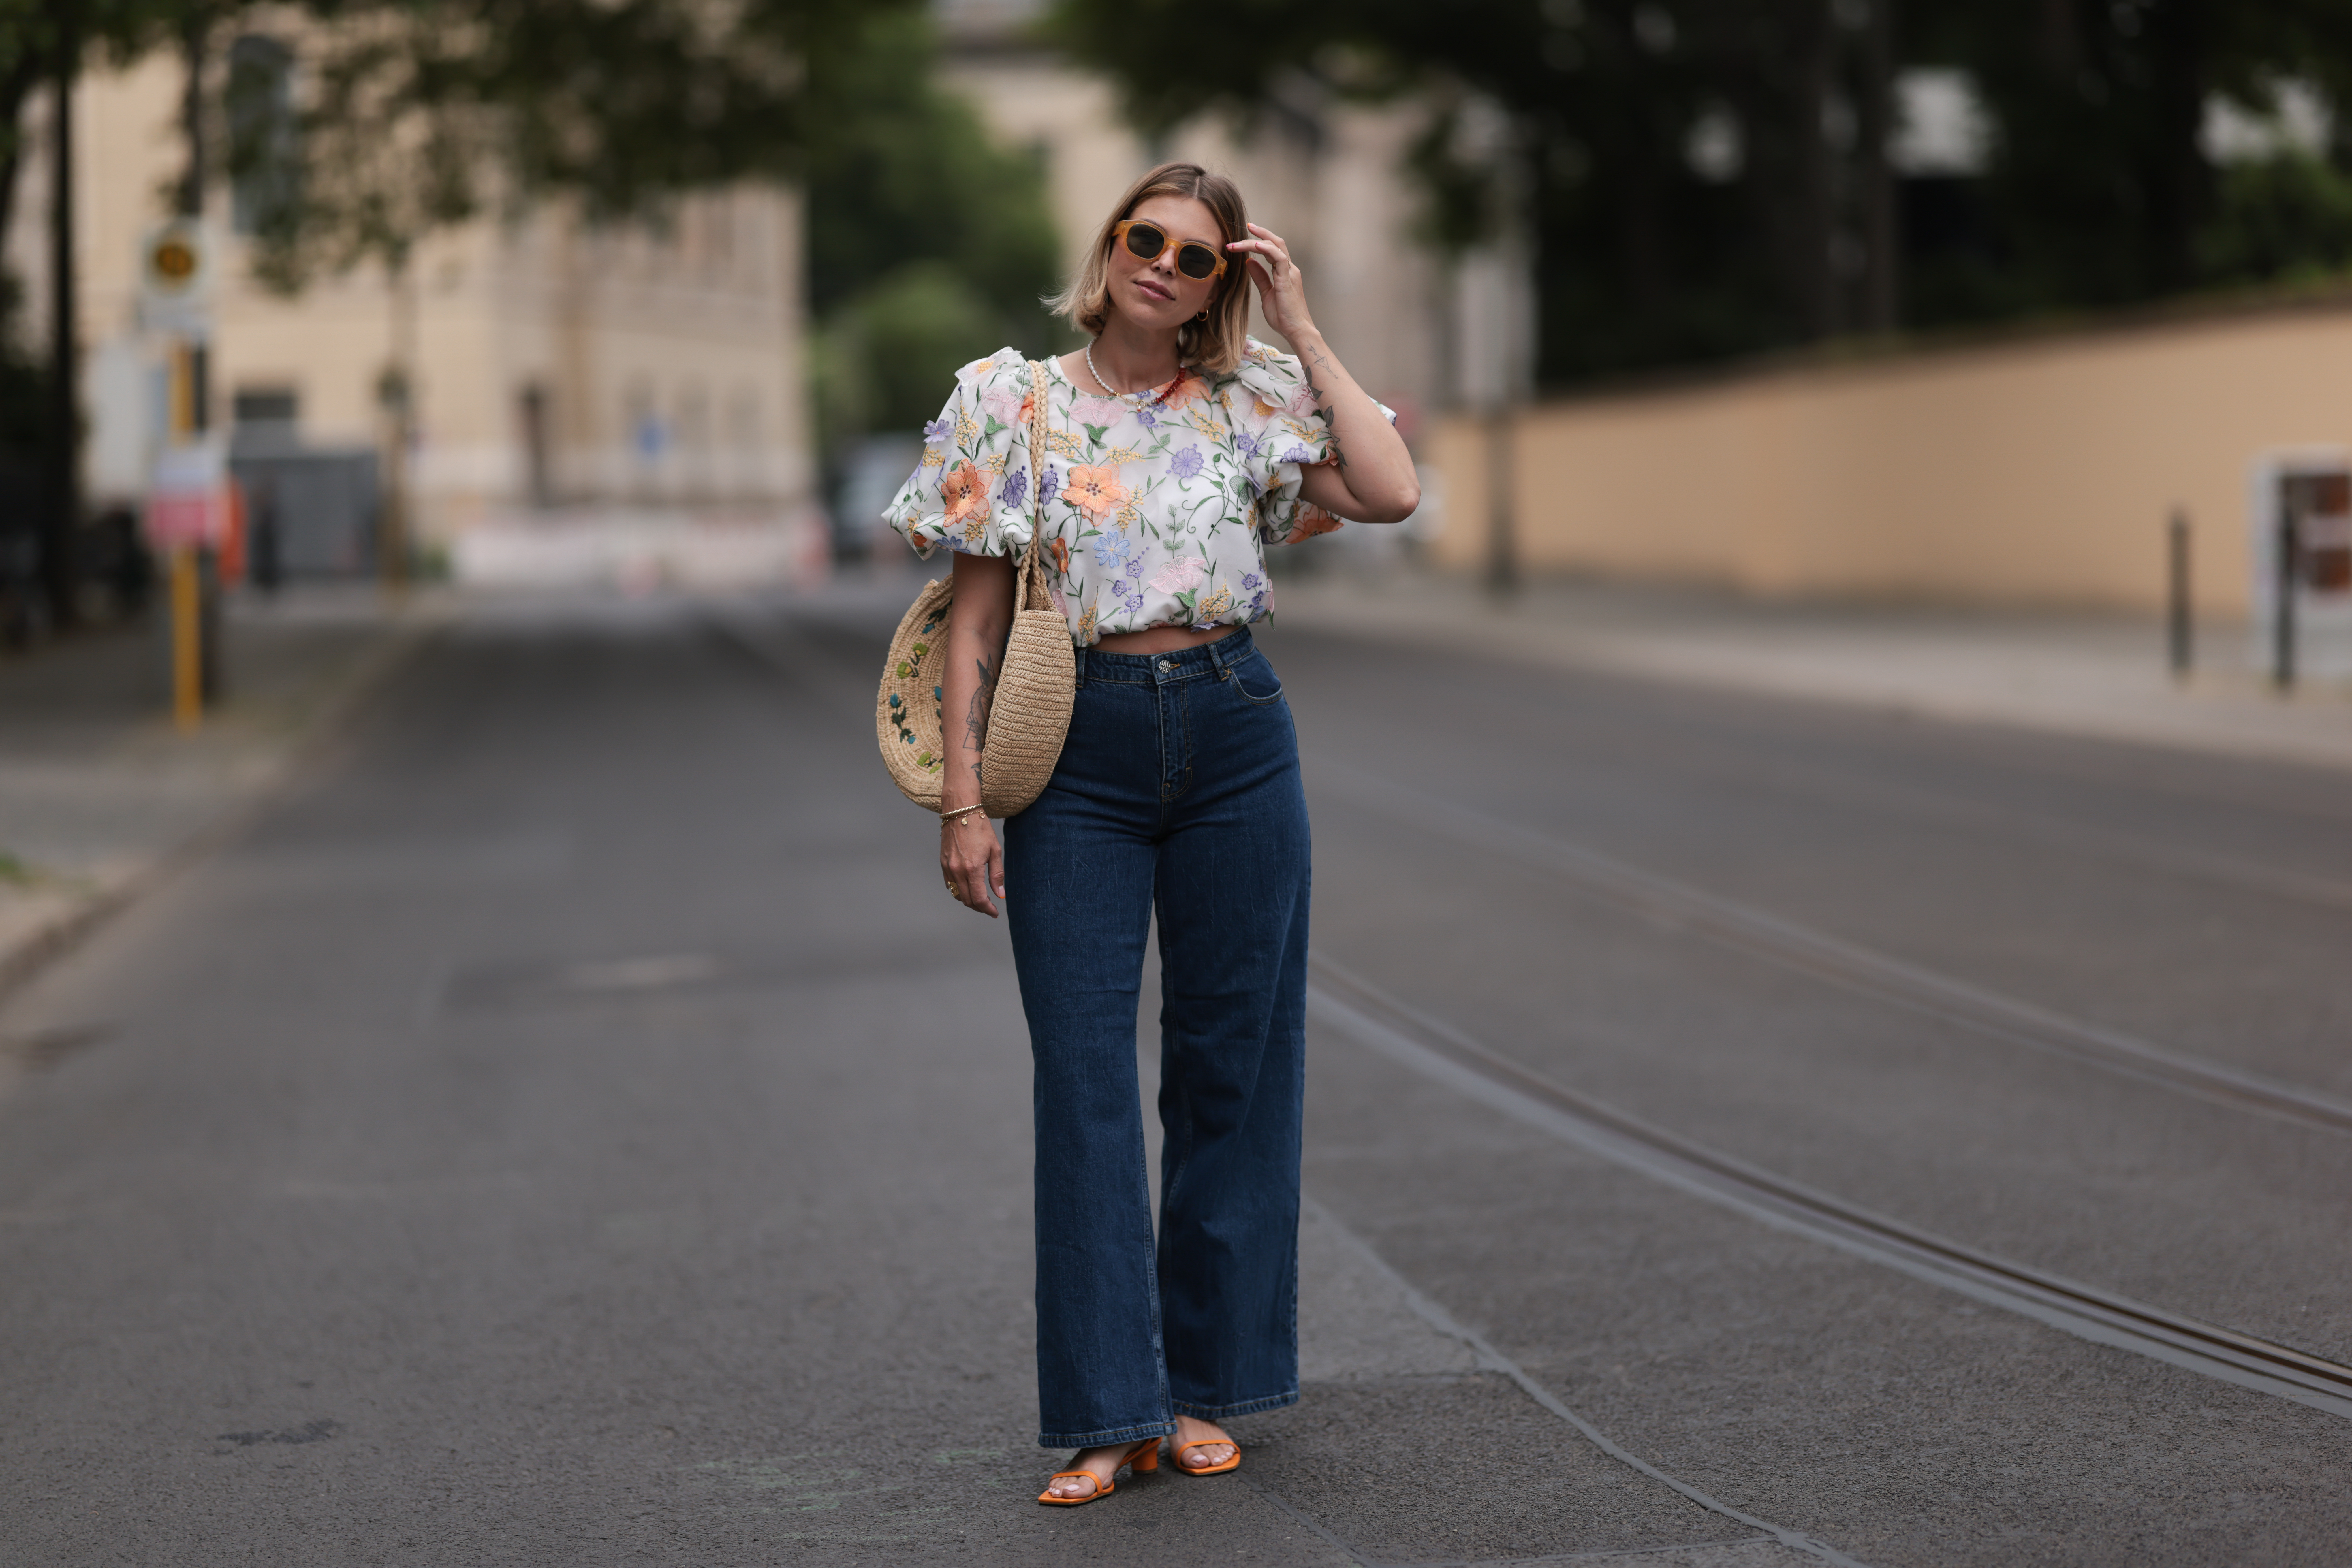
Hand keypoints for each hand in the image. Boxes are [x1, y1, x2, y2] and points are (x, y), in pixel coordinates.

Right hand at [941, 810, 1003, 916]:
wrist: (960, 812)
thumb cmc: (980, 828)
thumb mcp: (995, 850)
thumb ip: (997, 875)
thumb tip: (1000, 895)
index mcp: (972, 868)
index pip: (978, 898)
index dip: (987, 909)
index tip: (994, 912)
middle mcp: (957, 870)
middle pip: (967, 900)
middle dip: (979, 907)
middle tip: (989, 907)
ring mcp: (948, 868)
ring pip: (957, 895)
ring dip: (969, 901)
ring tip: (980, 899)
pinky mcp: (943, 864)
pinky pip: (949, 885)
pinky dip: (959, 892)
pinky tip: (968, 888)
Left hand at [1228, 222, 1314, 344]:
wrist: (1296, 331)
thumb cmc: (1283, 316)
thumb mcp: (1266, 294)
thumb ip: (1259, 277)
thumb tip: (1249, 262)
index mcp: (1284, 272)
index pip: (1272, 250)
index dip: (1259, 240)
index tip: (1245, 236)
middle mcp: (1289, 269)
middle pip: (1276, 243)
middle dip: (1260, 233)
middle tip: (1246, 227)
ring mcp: (1290, 273)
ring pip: (1275, 247)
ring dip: (1256, 241)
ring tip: (1240, 241)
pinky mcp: (1288, 279)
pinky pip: (1279, 258)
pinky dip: (1267, 249)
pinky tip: (1255, 245)